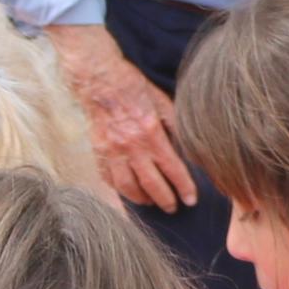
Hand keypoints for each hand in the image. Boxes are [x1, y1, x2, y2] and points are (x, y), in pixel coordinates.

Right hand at [49, 24, 196, 210]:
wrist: (100, 80)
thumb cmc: (134, 88)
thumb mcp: (163, 103)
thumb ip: (175, 127)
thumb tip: (187, 149)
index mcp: (151, 134)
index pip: (173, 169)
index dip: (184, 188)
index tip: (191, 200)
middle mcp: (131, 147)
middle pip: (152, 185)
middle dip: (166, 200)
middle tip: (173, 207)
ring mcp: (112, 152)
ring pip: (128, 188)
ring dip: (142, 200)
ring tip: (151, 202)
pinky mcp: (98, 152)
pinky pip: (108, 179)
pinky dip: (119, 189)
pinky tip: (128, 191)